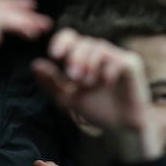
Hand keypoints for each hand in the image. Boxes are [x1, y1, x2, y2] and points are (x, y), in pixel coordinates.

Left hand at [32, 30, 161, 162]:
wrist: (120, 127)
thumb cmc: (96, 109)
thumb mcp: (67, 98)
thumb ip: (51, 82)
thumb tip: (35, 64)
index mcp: (83, 56)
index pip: (70, 37)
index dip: (61, 41)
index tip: (55, 55)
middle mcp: (99, 53)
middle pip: (83, 41)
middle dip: (75, 57)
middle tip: (73, 77)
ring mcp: (115, 56)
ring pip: (99, 47)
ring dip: (89, 63)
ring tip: (87, 83)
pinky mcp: (131, 64)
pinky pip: (116, 58)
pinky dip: (107, 70)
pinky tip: (104, 84)